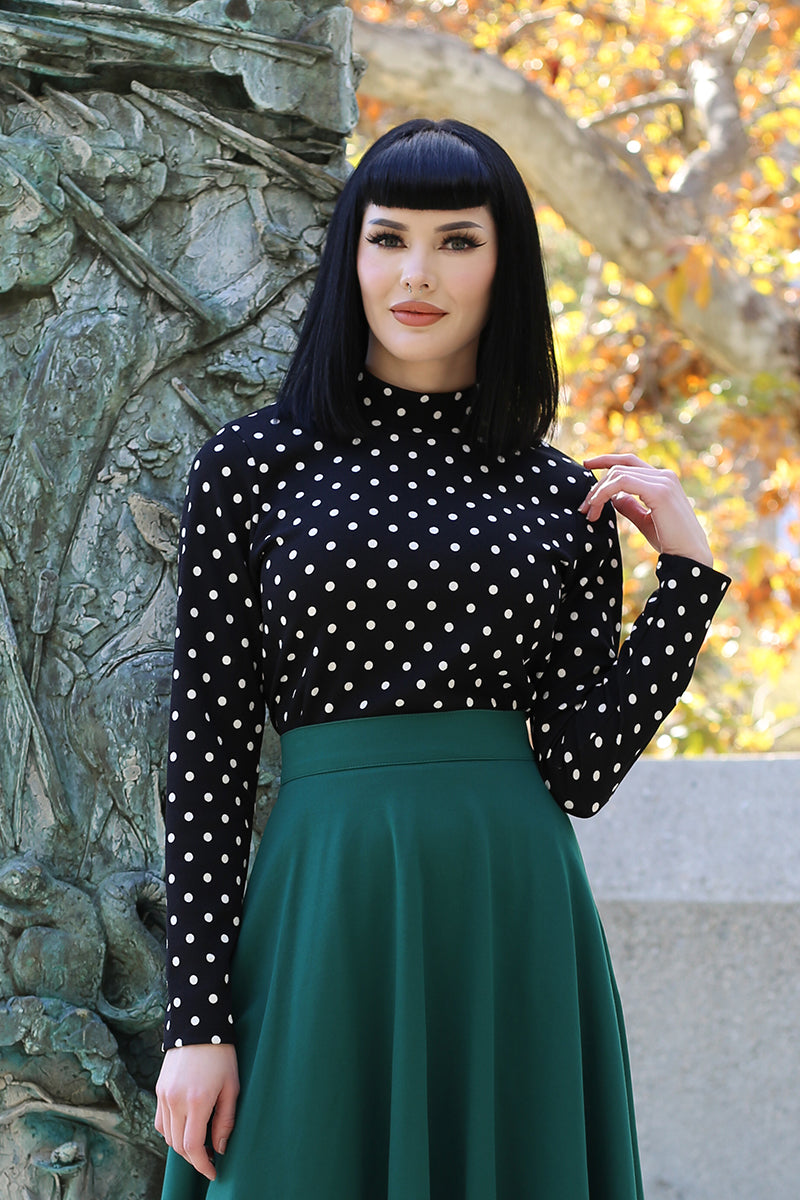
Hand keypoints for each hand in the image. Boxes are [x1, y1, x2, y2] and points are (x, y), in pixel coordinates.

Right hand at [155, 1043, 238, 1180]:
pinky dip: (171, 1131)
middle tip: (210, 1156)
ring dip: (182, 1145)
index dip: (202, 1165)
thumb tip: (219, 1149)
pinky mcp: (158, 1089)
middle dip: (194, 1157)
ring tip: (199, 1140)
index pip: (192, 1147)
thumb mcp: (232, 1087)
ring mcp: (164, 1095)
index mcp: (196, 1101)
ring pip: (167, 1136)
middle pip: (178, 1146)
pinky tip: (186, 1125)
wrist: (198, 1023)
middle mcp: (175, 1101)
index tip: (213, 1173)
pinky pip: (161, 1121)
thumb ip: (225, 1121)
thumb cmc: (222, 1054)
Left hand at [579, 453, 712, 566]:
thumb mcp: (644, 519)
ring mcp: (663, 480)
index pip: (629, 461)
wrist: (688, 557)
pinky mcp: (659, 491)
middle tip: (583, 508)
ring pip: (618, 474)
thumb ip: (629, 505)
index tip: (586, 465)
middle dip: (597, 486)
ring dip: (598, 493)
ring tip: (589, 513)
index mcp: (663, 480)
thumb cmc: (669, 541)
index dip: (606, 460)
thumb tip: (612, 497)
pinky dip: (604, 492)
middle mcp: (665, 475)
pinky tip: (596, 506)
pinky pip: (622, 482)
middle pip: (620, 468)